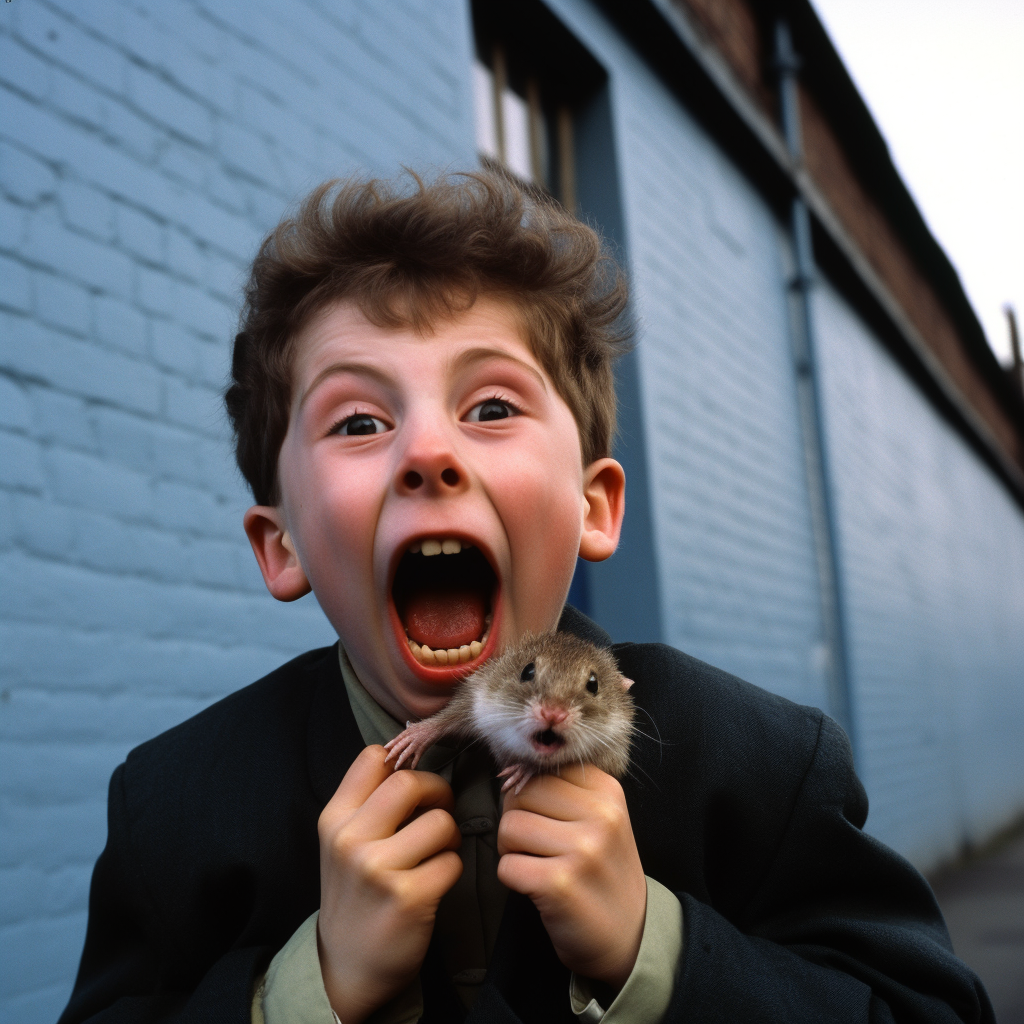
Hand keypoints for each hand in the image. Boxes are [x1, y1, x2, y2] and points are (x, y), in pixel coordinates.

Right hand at [317, 745, 462, 1022]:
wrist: (346, 965)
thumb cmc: (355, 893)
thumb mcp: (342, 842)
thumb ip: (367, 801)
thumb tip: (405, 748)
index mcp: (334, 819)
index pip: (373, 758)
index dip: (404, 763)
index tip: (414, 784)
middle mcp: (351, 840)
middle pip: (410, 782)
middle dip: (438, 791)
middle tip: (440, 808)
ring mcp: (378, 869)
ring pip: (440, 822)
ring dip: (449, 836)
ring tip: (438, 850)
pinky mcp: (408, 897)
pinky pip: (452, 861)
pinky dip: (451, 869)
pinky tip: (435, 881)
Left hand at [497, 766, 646, 990]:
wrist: (631, 936)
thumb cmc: (603, 872)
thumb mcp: (601, 820)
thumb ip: (564, 792)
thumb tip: (509, 774)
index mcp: (607, 791)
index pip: (542, 770)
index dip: (529, 793)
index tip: (541, 816)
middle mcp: (599, 816)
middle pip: (521, 794)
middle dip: (516, 819)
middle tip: (536, 844)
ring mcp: (582, 849)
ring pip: (509, 827)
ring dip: (511, 850)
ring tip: (536, 863)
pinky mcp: (559, 883)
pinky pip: (506, 866)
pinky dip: (512, 878)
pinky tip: (537, 886)